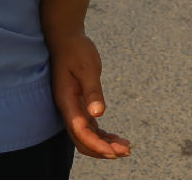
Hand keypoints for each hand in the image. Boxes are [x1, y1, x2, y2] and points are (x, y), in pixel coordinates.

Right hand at [47, 32, 130, 160]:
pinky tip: (116, 138)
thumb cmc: (75, 50)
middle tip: (126, 151)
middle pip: (82, 140)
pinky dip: (102, 136)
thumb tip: (98, 114)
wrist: (66, 38)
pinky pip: (90, 128)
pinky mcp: (79, 105)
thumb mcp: (87, 67)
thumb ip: (92, 91)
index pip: (80, 131)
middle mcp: (68, 109)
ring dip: (104, 145)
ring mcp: (73, 109)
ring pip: (86, 136)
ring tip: (126, 148)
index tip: (114, 152)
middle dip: (102, 150)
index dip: (97, 145)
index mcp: (67, 101)